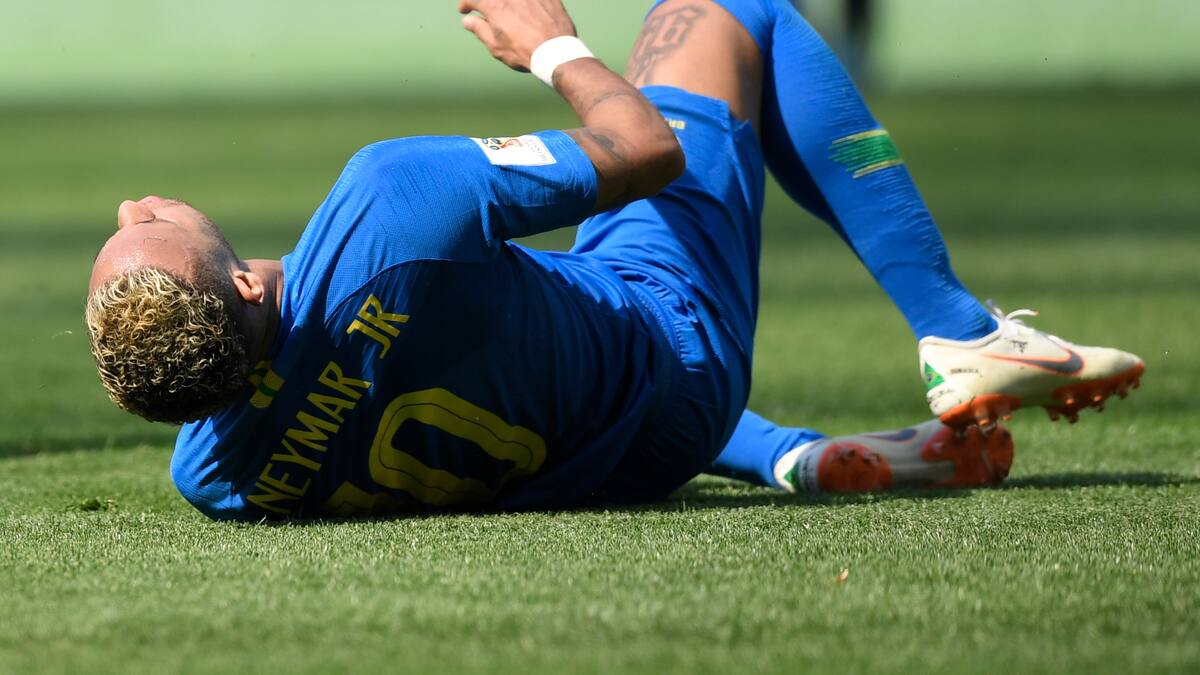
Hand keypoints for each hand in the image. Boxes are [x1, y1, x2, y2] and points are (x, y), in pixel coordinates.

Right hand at [459, 0, 577, 71]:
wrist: (556, 52)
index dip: (466, 5)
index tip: (465, 11)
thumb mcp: (496, 46)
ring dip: (506, 3)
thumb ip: (480, 30)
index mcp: (494, 5)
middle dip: (487, 3)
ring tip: (507, 12)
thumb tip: (468, 21)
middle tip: (486, 9)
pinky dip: (527, 3)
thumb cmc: (524, 52)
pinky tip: (526, 9)